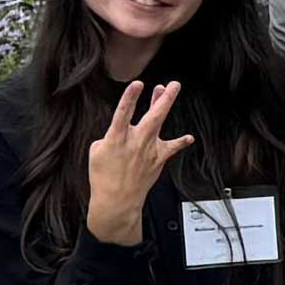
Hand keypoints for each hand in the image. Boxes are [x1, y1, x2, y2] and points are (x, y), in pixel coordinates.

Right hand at [79, 81, 188, 246]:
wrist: (117, 200)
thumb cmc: (103, 177)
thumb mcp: (96, 152)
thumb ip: (110, 137)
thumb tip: (119, 132)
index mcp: (116, 139)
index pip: (123, 113)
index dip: (130, 97)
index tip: (137, 84)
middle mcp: (135, 142)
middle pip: (152, 116)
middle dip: (163, 99)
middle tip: (171, 85)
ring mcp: (149, 150)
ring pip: (160, 124)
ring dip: (164, 105)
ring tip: (170, 91)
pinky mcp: (157, 160)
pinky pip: (171, 148)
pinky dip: (180, 142)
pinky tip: (189, 137)